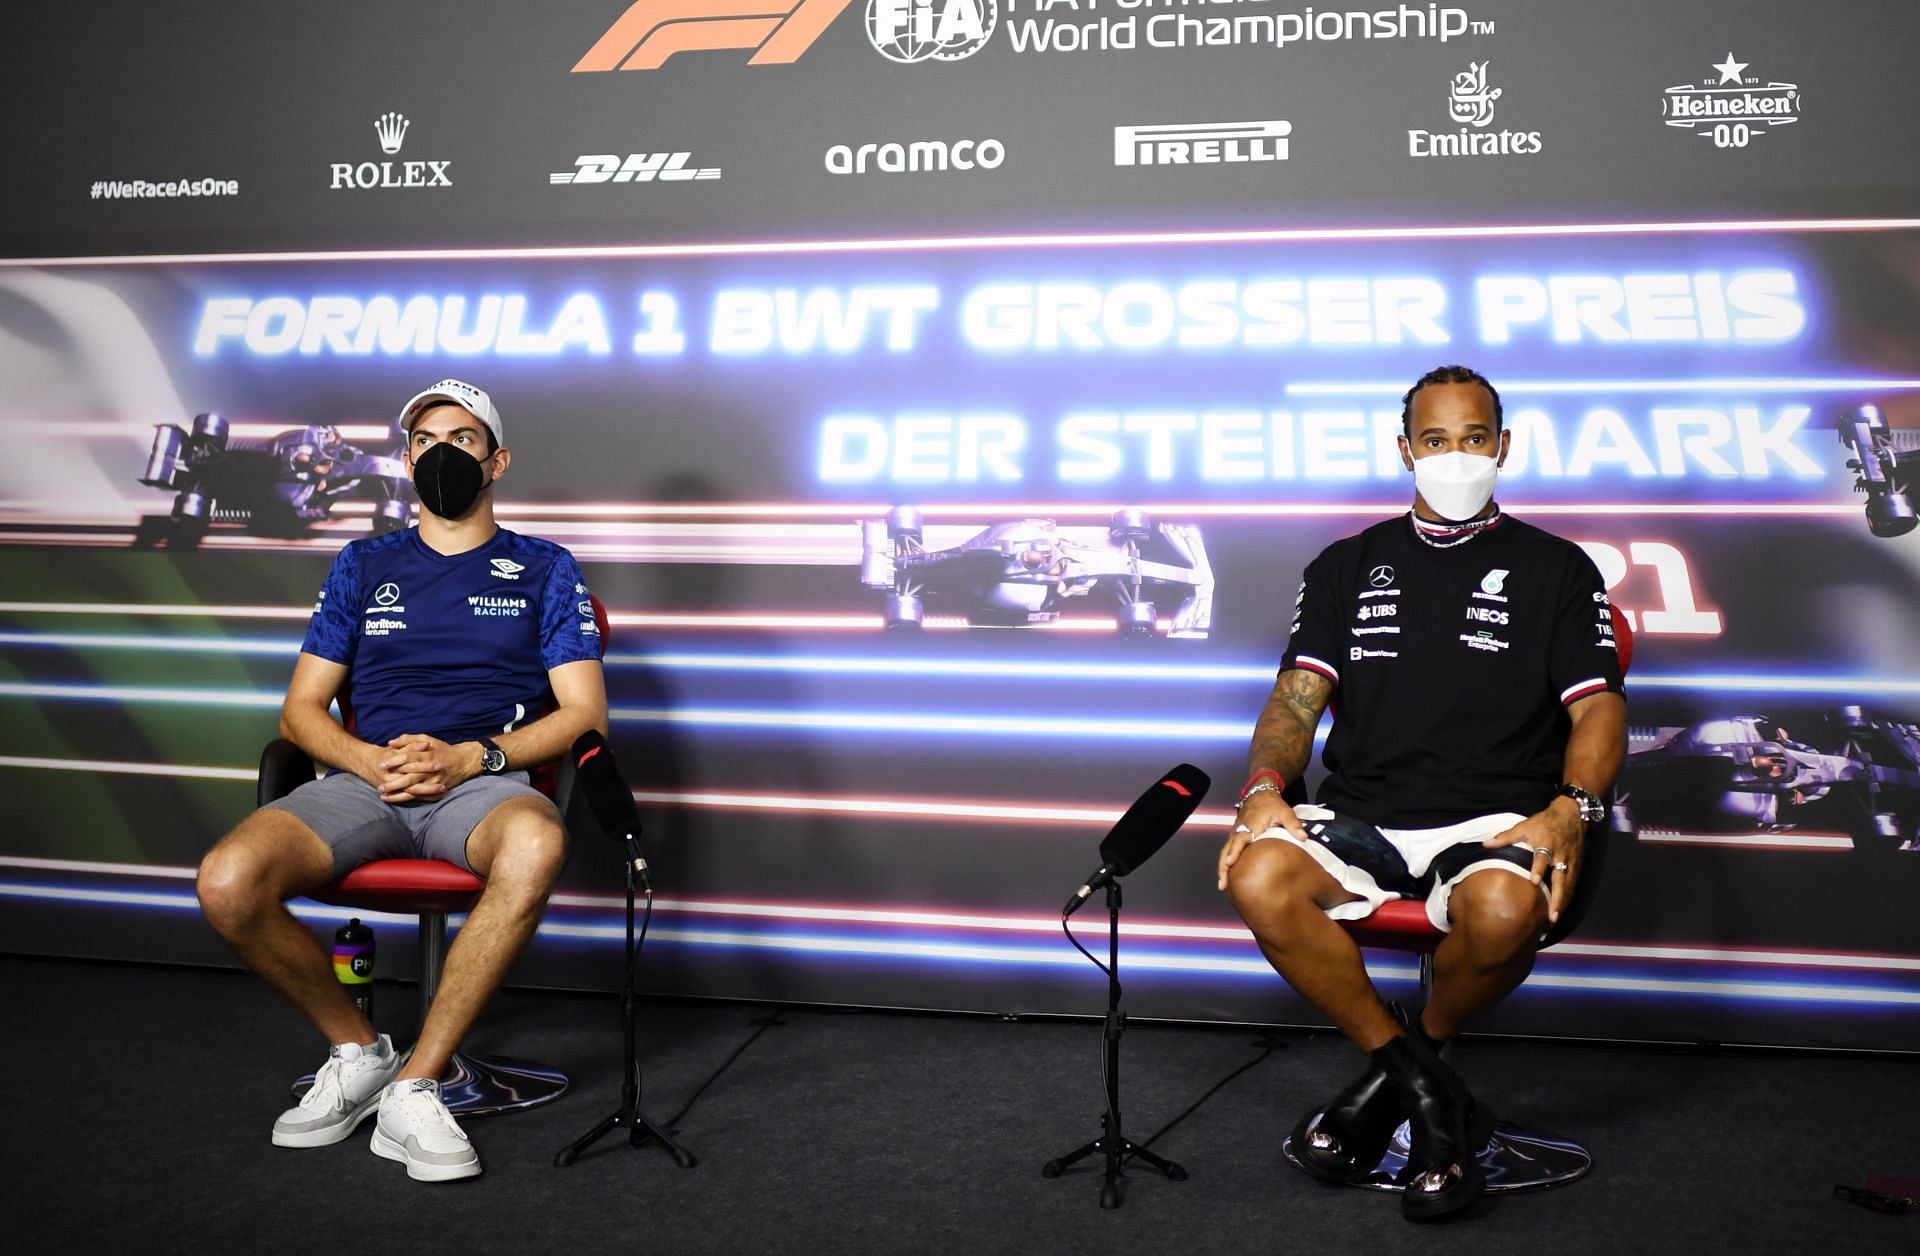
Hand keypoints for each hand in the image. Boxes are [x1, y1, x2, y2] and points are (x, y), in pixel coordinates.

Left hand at [372, 734, 479, 802]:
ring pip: (413, 790)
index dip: (394, 761)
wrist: (463, 761)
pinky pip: (420, 796)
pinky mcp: (436, 790)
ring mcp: (434, 782)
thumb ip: (408, 739)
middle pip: (409, 777)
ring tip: (383, 795)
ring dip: (397, 794)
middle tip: (379, 785)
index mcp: (428, 755)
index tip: (381, 765)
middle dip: (393, 782)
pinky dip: (406, 799)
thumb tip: (390, 743)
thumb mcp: (427, 739)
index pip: (408, 758)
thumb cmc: (442, 749)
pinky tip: (394, 800)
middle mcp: (431, 769)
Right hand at [1217, 792, 1306, 890]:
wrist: (1260, 795)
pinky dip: (1226, 863)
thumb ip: (1293, 824)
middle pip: (1227, 849)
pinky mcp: (1236, 836)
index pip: (1240, 839)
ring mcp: (1235, 833)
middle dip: (1223, 867)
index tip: (1230, 863)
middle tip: (1223, 884)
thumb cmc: (1272, 805)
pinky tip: (1228, 876)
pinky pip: (1228, 850)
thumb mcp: (1285, 812)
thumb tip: (1303, 838)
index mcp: (1251, 825)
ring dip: (1222, 868)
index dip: (1234, 851)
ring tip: (1223, 886)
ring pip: (1225, 851)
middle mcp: (1239, 830)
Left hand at [1482, 799, 1585, 922]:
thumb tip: (1486, 844)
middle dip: (1556, 897)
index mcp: (1546, 844)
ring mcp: (1569, 862)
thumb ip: (1505, 837)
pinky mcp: (1575, 867)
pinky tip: (1559, 911)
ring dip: (1561, 902)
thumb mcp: (1524, 826)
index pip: (1542, 858)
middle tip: (1550, 914)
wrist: (1571, 816)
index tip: (1534, 882)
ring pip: (1567, 885)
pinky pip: (1572, 885)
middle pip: (1560, 878)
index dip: (1539, 869)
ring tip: (1554, 919)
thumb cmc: (1544, 822)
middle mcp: (1559, 855)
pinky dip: (1566, 898)